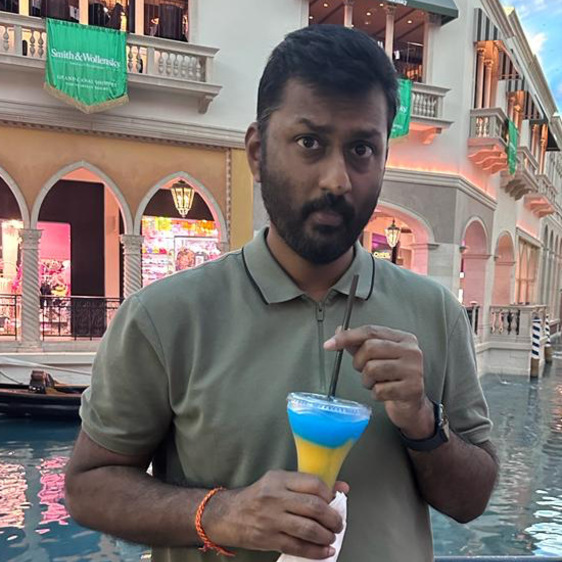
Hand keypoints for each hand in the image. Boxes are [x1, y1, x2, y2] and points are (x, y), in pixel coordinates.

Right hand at [204, 470, 345, 558]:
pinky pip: (298, 547)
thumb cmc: (259, 496)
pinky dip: (316, 551)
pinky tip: (325, 551)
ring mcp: (272, 519)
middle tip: (338, 523)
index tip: (334, 502)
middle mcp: (276, 497)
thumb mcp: (280, 481)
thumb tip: (342, 488)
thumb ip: (308, 484)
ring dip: (327, 535)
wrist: (230, 514)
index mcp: (279, 479)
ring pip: (309, 529)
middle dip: (333, 518)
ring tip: (331, 536)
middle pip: (314, 507)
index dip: (329, 494)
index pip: (313, 484)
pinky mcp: (269, 539)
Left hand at [324, 325, 433, 437]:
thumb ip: (358, 343)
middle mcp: (411, 351)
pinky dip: (376, 394)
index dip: (347, 336)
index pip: (370, 331)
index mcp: (403, 338)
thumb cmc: (393, 378)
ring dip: (367, 380)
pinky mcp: (412, 389)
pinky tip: (385, 393)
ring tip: (376, 382)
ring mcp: (413, 369)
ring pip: (372, 369)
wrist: (411, 404)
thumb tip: (339, 331)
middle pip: (370, 348)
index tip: (329, 344)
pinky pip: (379, 390)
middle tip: (364, 370)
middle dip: (359, 362)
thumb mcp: (377, 357)